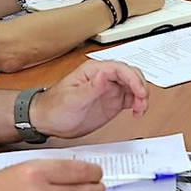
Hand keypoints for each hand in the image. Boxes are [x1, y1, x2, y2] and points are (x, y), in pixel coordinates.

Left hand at [33, 60, 148, 139]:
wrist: (48, 121)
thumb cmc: (55, 107)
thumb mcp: (72, 99)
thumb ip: (90, 87)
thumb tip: (104, 74)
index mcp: (94, 71)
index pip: (120, 69)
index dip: (133, 79)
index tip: (139, 92)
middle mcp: (104, 78)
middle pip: (131, 75)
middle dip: (140, 86)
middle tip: (142, 101)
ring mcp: (109, 90)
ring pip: (134, 86)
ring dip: (141, 96)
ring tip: (140, 109)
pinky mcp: (112, 102)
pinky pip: (131, 99)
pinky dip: (138, 104)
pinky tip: (137, 112)